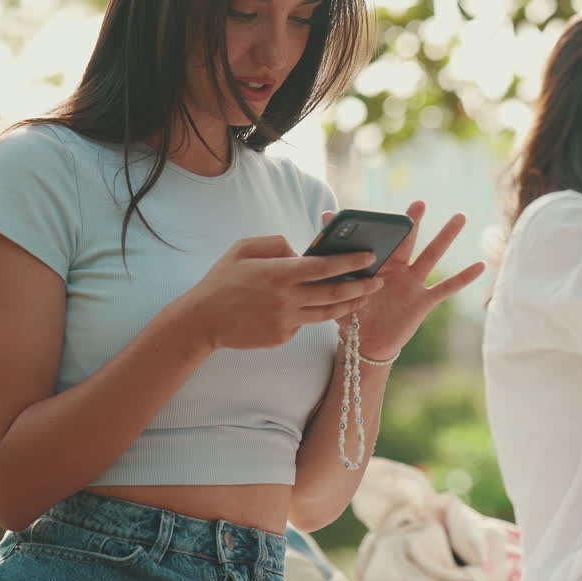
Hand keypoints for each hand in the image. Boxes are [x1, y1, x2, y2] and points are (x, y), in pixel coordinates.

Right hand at [178, 235, 382, 352]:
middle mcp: (287, 299)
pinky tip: (317, 307)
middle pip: (334, 294)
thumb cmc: (222, 280)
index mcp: (279, 273)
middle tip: (379, 281)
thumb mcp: (243, 249)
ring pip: (327, 314)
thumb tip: (300, 250)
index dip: (351, 262)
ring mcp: (286, 321)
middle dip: (362, 287)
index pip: (325, 266)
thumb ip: (276, 243)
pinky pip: (304, 323)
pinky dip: (312, 314)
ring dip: (350, 305)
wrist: (201, 321)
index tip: (370, 257)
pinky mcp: (283, 337)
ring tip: (364, 297)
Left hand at [322, 201, 485, 360]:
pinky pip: (446, 288)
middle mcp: (398, 270)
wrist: (365, 344)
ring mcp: (413, 284)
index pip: (383, 239)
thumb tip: (322, 223)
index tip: (378, 208)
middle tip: (419, 202)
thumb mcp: (340, 285)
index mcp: (378, 264)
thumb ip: (334, 256)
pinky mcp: (423, 302)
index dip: (384, 225)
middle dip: (413, 222)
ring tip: (460, 217)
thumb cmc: (352, 313)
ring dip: (446, 237)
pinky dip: (463, 278)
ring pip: (431, 256)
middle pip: (409, 241)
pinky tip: (480, 266)